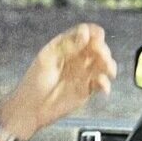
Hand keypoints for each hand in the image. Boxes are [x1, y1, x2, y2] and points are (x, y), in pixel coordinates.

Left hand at [0, 22, 116, 137]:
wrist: (32, 108)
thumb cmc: (35, 81)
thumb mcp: (48, 59)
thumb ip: (67, 46)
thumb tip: (86, 34)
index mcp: (66, 45)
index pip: (85, 32)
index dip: (93, 33)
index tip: (94, 38)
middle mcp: (77, 57)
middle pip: (98, 47)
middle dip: (103, 50)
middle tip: (102, 56)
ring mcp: (83, 72)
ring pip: (103, 64)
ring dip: (109, 65)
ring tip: (109, 71)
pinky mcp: (87, 89)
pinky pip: (101, 83)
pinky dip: (105, 83)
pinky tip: (102, 86)